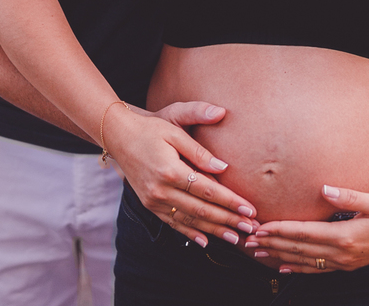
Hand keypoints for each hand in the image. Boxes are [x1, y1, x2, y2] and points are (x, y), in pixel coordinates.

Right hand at [104, 104, 258, 247]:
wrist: (119, 136)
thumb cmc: (150, 129)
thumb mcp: (175, 130)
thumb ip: (200, 152)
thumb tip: (224, 169)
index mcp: (170, 170)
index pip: (208, 190)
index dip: (231, 202)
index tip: (250, 210)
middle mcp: (160, 190)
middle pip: (201, 209)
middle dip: (228, 220)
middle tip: (250, 229)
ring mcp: (152, 200)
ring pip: (189, 220)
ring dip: (214, 231)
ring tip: (235, 238)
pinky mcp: (148, 204)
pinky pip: (172, 223)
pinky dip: (190, 232)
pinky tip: (206, 240)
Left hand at [245, 185, 368, 272]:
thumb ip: (349, 195)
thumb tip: (323, 188)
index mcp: (346, 236)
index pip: (304, 234)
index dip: (280, 230)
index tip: (259, 227)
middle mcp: (342, 253)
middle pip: (299, 249)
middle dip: (271, 245)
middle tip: (247, 241)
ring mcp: (345, 262)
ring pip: (305, 261)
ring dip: (279, 257)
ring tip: (257, 254)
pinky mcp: (348, 264)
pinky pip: (317, 269)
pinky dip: (297, 268)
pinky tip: (283, 268)